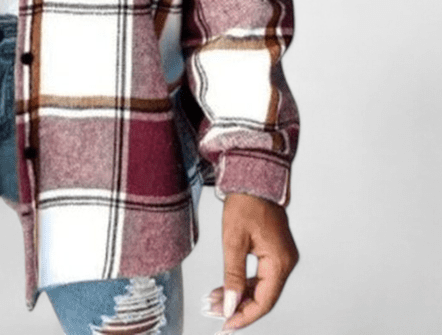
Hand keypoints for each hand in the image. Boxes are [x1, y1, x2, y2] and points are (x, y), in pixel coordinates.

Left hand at [203, 192, 298, 330]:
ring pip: (260, 287)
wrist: (252, 178)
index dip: (244, 315)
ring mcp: (281, 256)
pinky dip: (242, 283)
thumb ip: (232, 275)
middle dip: (237, 306)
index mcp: (280, 261)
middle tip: (213, 313)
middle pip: (263, 296)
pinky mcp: (273, 251)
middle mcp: (285, 262)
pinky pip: (259, 275)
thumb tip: (229, 305)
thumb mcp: (233, 240)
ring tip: (213, 301)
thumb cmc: (244, 204)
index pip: (264, 301)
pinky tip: (224, 288)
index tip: (225, 325)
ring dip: (237, 295)